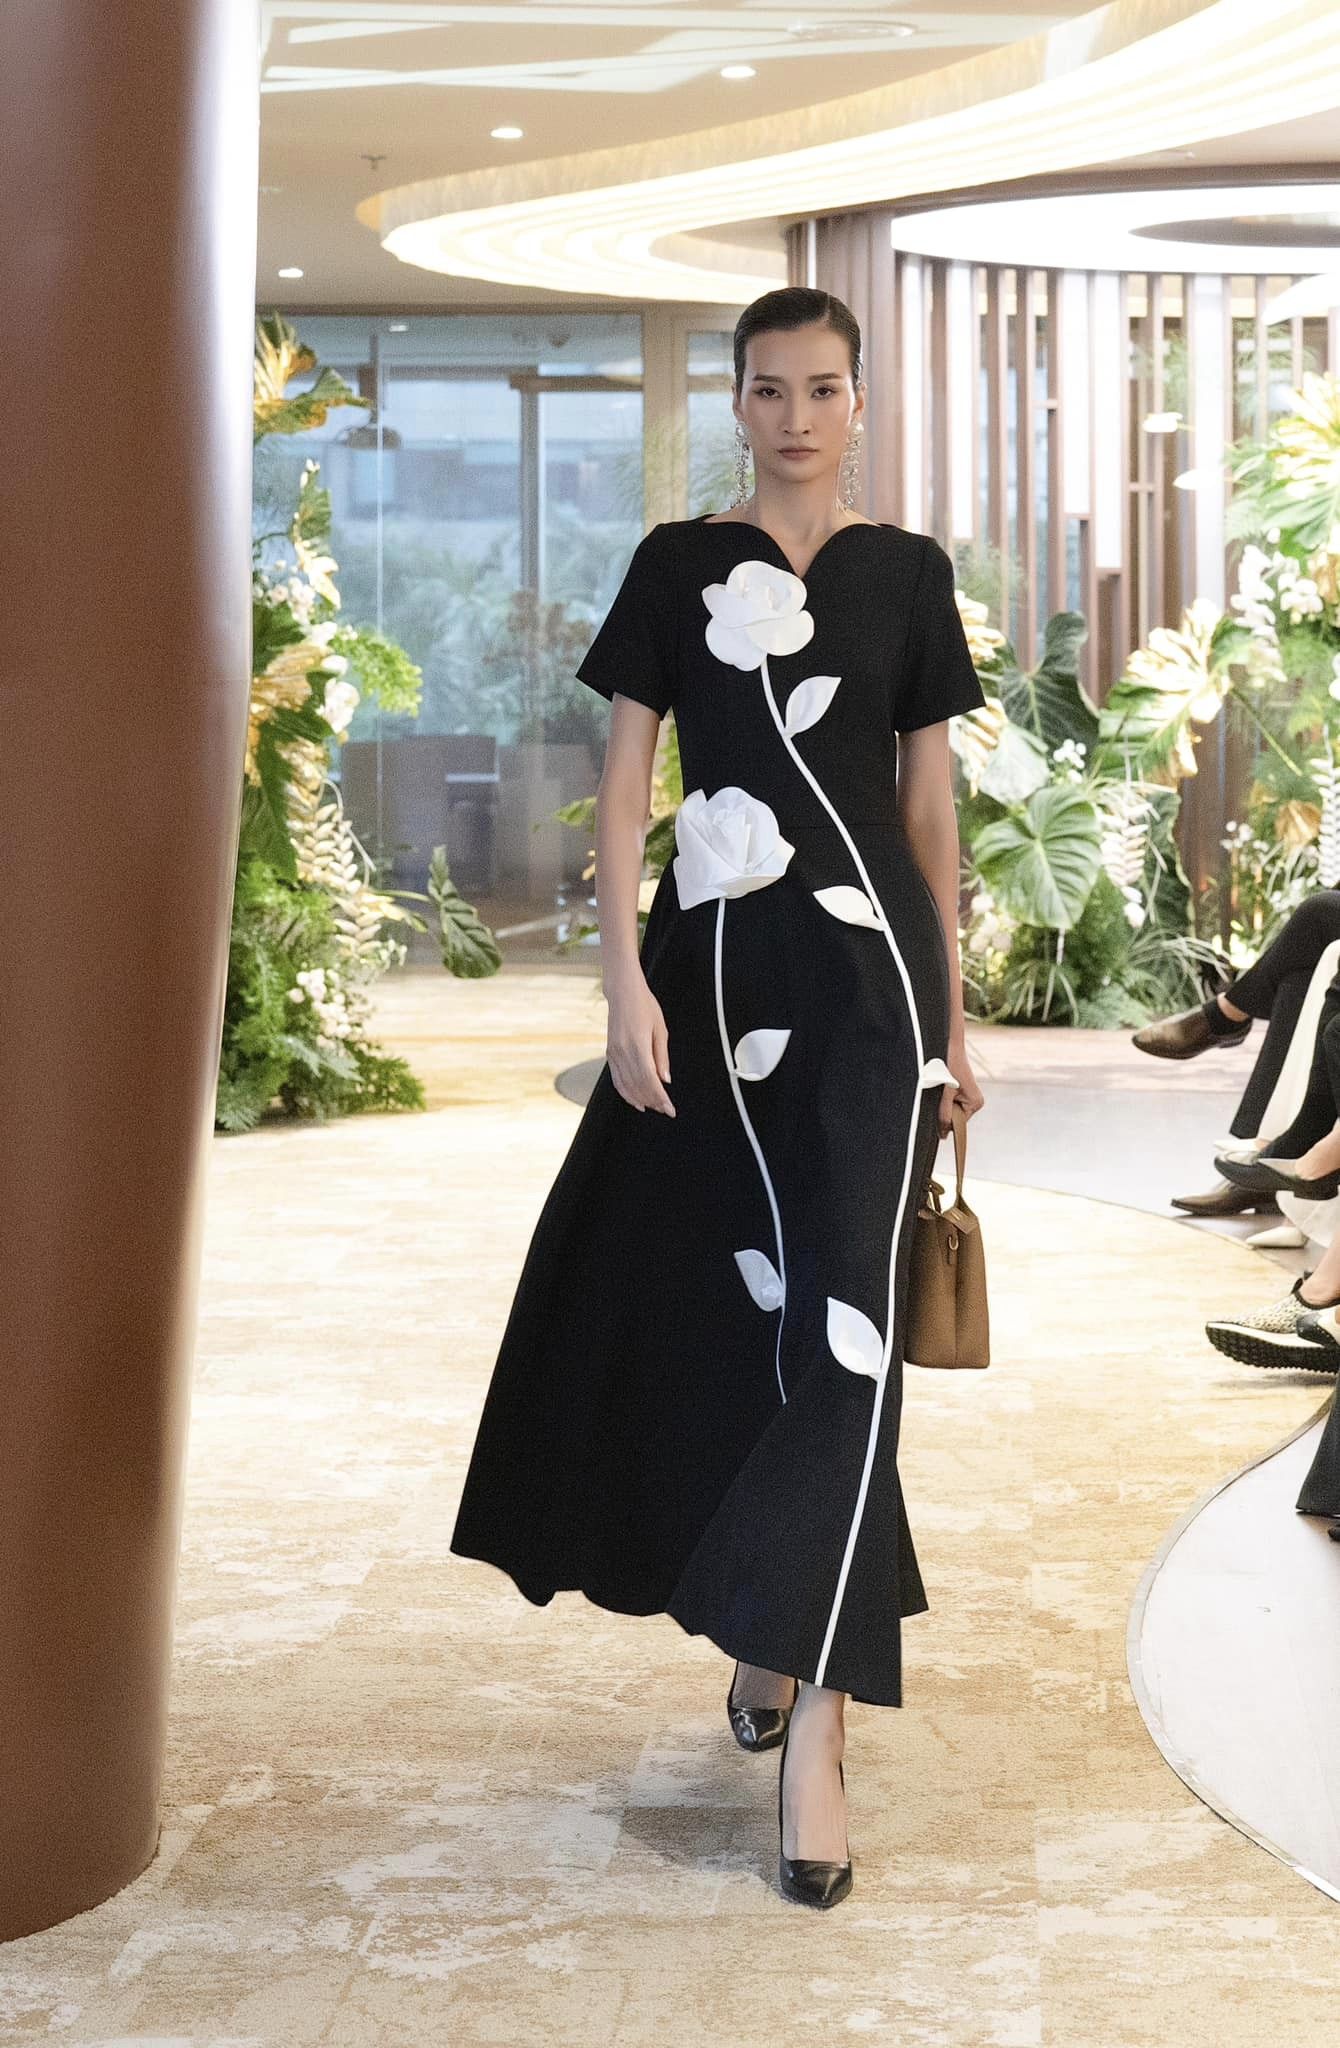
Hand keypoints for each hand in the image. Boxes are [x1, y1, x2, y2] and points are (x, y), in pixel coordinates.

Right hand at [605, 973, 674, 1115]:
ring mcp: (614, 1053)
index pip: (650, 1080)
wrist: (623, 992)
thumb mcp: (661, 1029)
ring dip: (639, 1099)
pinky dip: (625, 1092)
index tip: (669, 1108)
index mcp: (638, 1045)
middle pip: (638, 1085)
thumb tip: (665, 1079)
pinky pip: (616, 1079)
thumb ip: (662, 1056)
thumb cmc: (644, 1006)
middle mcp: (623, 1052)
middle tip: (664, 1109)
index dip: (660, 1097)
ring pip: (626, 1085)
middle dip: (652, 1100)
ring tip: (652, 1107)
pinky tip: (635, 1099)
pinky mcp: (609, 1053)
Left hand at [938, 1034, 982, 1138]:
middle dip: (942, 1110)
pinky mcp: (960, 1090)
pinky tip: (940, 1085)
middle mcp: (975, 1101)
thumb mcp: (944, 1093)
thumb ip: (944, 1114)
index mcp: (975, 1104)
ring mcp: (968, 1096)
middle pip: (953, 1117)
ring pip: (949, 1109)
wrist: (948, 1044)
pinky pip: (948, 1101)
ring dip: (941, 1102)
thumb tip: (943, 1135)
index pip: (957, 1124)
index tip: (936, 1110)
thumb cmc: (948, 1066)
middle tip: (939, 1092)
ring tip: (940, 1086)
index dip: (945, 1121)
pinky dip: (941, 1097)